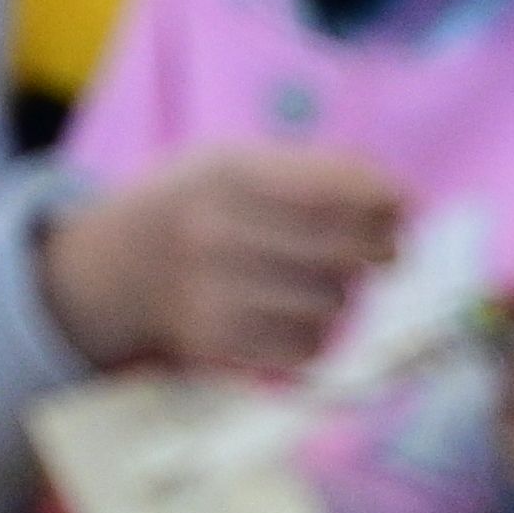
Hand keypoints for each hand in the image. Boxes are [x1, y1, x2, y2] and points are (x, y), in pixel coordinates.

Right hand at [33, 140, 408, 378]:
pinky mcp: (213, 343)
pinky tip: (306, 318)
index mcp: (228, 174)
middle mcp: (218, 231)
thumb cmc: (195, 208)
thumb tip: (397, 198)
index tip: (401, 209)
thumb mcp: (231, 163)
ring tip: (330, 285)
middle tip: (383, 254)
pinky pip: (303, 348)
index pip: (335, 190)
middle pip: (343, 252)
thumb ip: (309, 171)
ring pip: (330, 305)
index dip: (385, 202)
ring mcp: (212, 292)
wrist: (112, 270)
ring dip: (345, 298)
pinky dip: (318, 336)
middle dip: (378, 252)